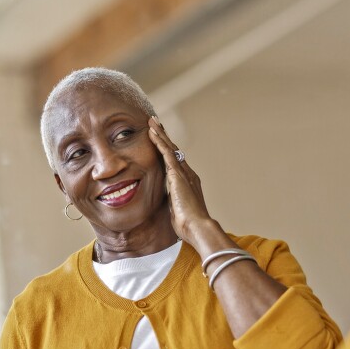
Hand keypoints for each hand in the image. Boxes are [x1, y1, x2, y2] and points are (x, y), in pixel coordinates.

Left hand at [147, 117, 213, 243]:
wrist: (197, 226)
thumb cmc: (189, 224)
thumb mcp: (179, 211)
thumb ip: (175, 204)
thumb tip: (172, 204)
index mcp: (188, 183)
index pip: (176, 162)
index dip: (168, 149)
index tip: (161, 140)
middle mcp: (188, 174)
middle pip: (174, 150)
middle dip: (164, 136)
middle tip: (156, 124)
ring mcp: (183, 173)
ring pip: (170, 148)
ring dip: (160, 134)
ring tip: (152, 122)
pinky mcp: (177, 174)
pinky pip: (166, 153)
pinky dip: (159, 141)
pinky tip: (152, 132)